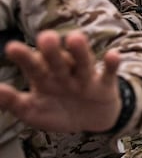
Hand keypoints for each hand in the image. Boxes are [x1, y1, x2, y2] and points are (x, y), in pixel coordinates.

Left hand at [0, 30, 121, 132]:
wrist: (91, 120)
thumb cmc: (58, 111)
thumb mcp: (32, 110)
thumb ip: (12, 102)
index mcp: (44, 78)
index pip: (33, 66)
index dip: (24, 57)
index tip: (12, 47)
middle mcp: (64, 74)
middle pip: (57, 61)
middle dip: (52, 51)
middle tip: (45, 37)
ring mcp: (85, 78)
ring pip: (83, 63)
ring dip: (80, 52)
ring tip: (76, 38)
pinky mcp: (104, 84)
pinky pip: (108, 73)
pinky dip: (112, 64)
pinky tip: (113, 55)